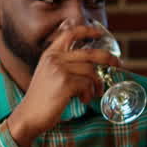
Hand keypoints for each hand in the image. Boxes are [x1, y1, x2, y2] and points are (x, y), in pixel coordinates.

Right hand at [7, 24, 120, 146]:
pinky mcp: (65, 83)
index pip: (70, 33)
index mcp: (50, 54)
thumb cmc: (43, 98)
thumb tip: (92, 63)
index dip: (87, 30)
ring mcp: (59, 69)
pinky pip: (87, 84)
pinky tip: (83, 100)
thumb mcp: (49, 74)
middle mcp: (54, 58)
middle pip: (90, 53)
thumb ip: (65, 64)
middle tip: (118, 64)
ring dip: (97, 84)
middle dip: (108, 58)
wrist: (28, 115)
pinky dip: (89, 94)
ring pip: (91, 72)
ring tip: (93, 94)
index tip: (100, 33)